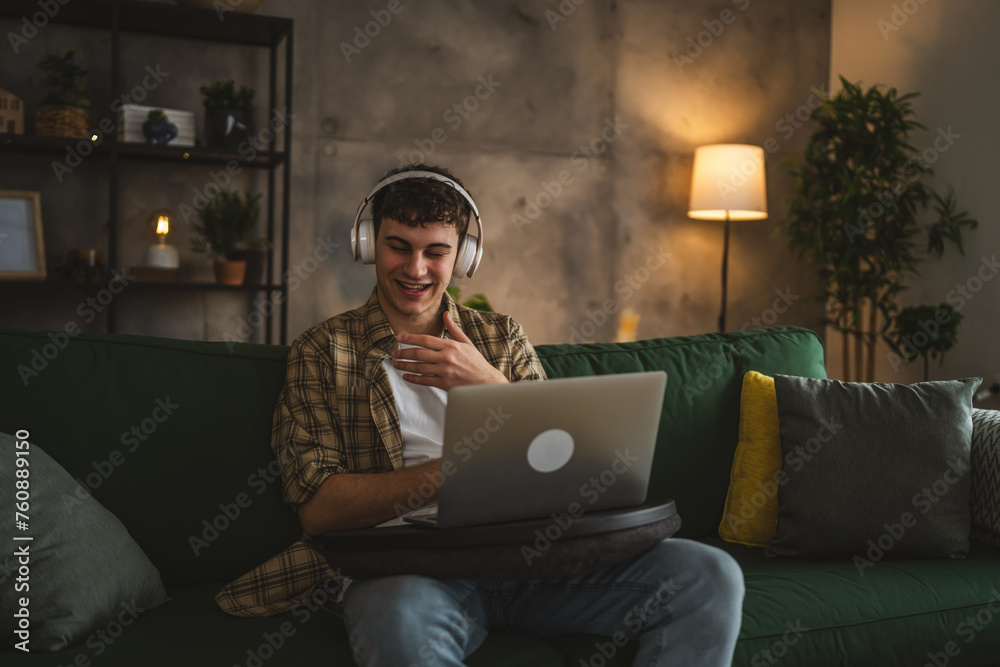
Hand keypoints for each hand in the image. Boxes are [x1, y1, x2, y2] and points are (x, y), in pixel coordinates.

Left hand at [393, 311, 507, 389]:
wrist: (485, 381)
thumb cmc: (475, 361)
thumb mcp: (466, 342)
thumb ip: (453, 329)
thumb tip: (445, 314)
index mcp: (451, 346)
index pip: (426, 340)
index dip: (410, 338)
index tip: (399, 337)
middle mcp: (446, 358)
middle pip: (419, 354)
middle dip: (404, 352)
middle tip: (394, 352)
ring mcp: (444, 372)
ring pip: (419, 368)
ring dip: (405, 365)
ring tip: (396, 363)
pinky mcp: (444, 384)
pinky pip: (424, 381)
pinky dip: (413, 378)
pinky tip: (406, 376)